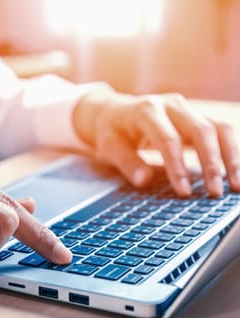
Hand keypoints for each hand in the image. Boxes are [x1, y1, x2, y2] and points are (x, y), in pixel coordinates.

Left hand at [73, 90, 239, 196]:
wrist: (114, 111)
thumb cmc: (111, 130)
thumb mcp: (109, 146)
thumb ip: (126, 162)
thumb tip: (144, 181)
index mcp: (146, 110)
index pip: (168, 139)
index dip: (177, 167)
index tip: (183, 192)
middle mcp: (171, 105)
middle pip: (201, 130)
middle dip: (211, 163)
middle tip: (214, 193)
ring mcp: (187, 109)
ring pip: (218, 128)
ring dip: (230, 158)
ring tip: (235, 187)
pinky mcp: (196, 117)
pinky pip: (221, 132)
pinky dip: (231, 152)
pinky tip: (234, 175)